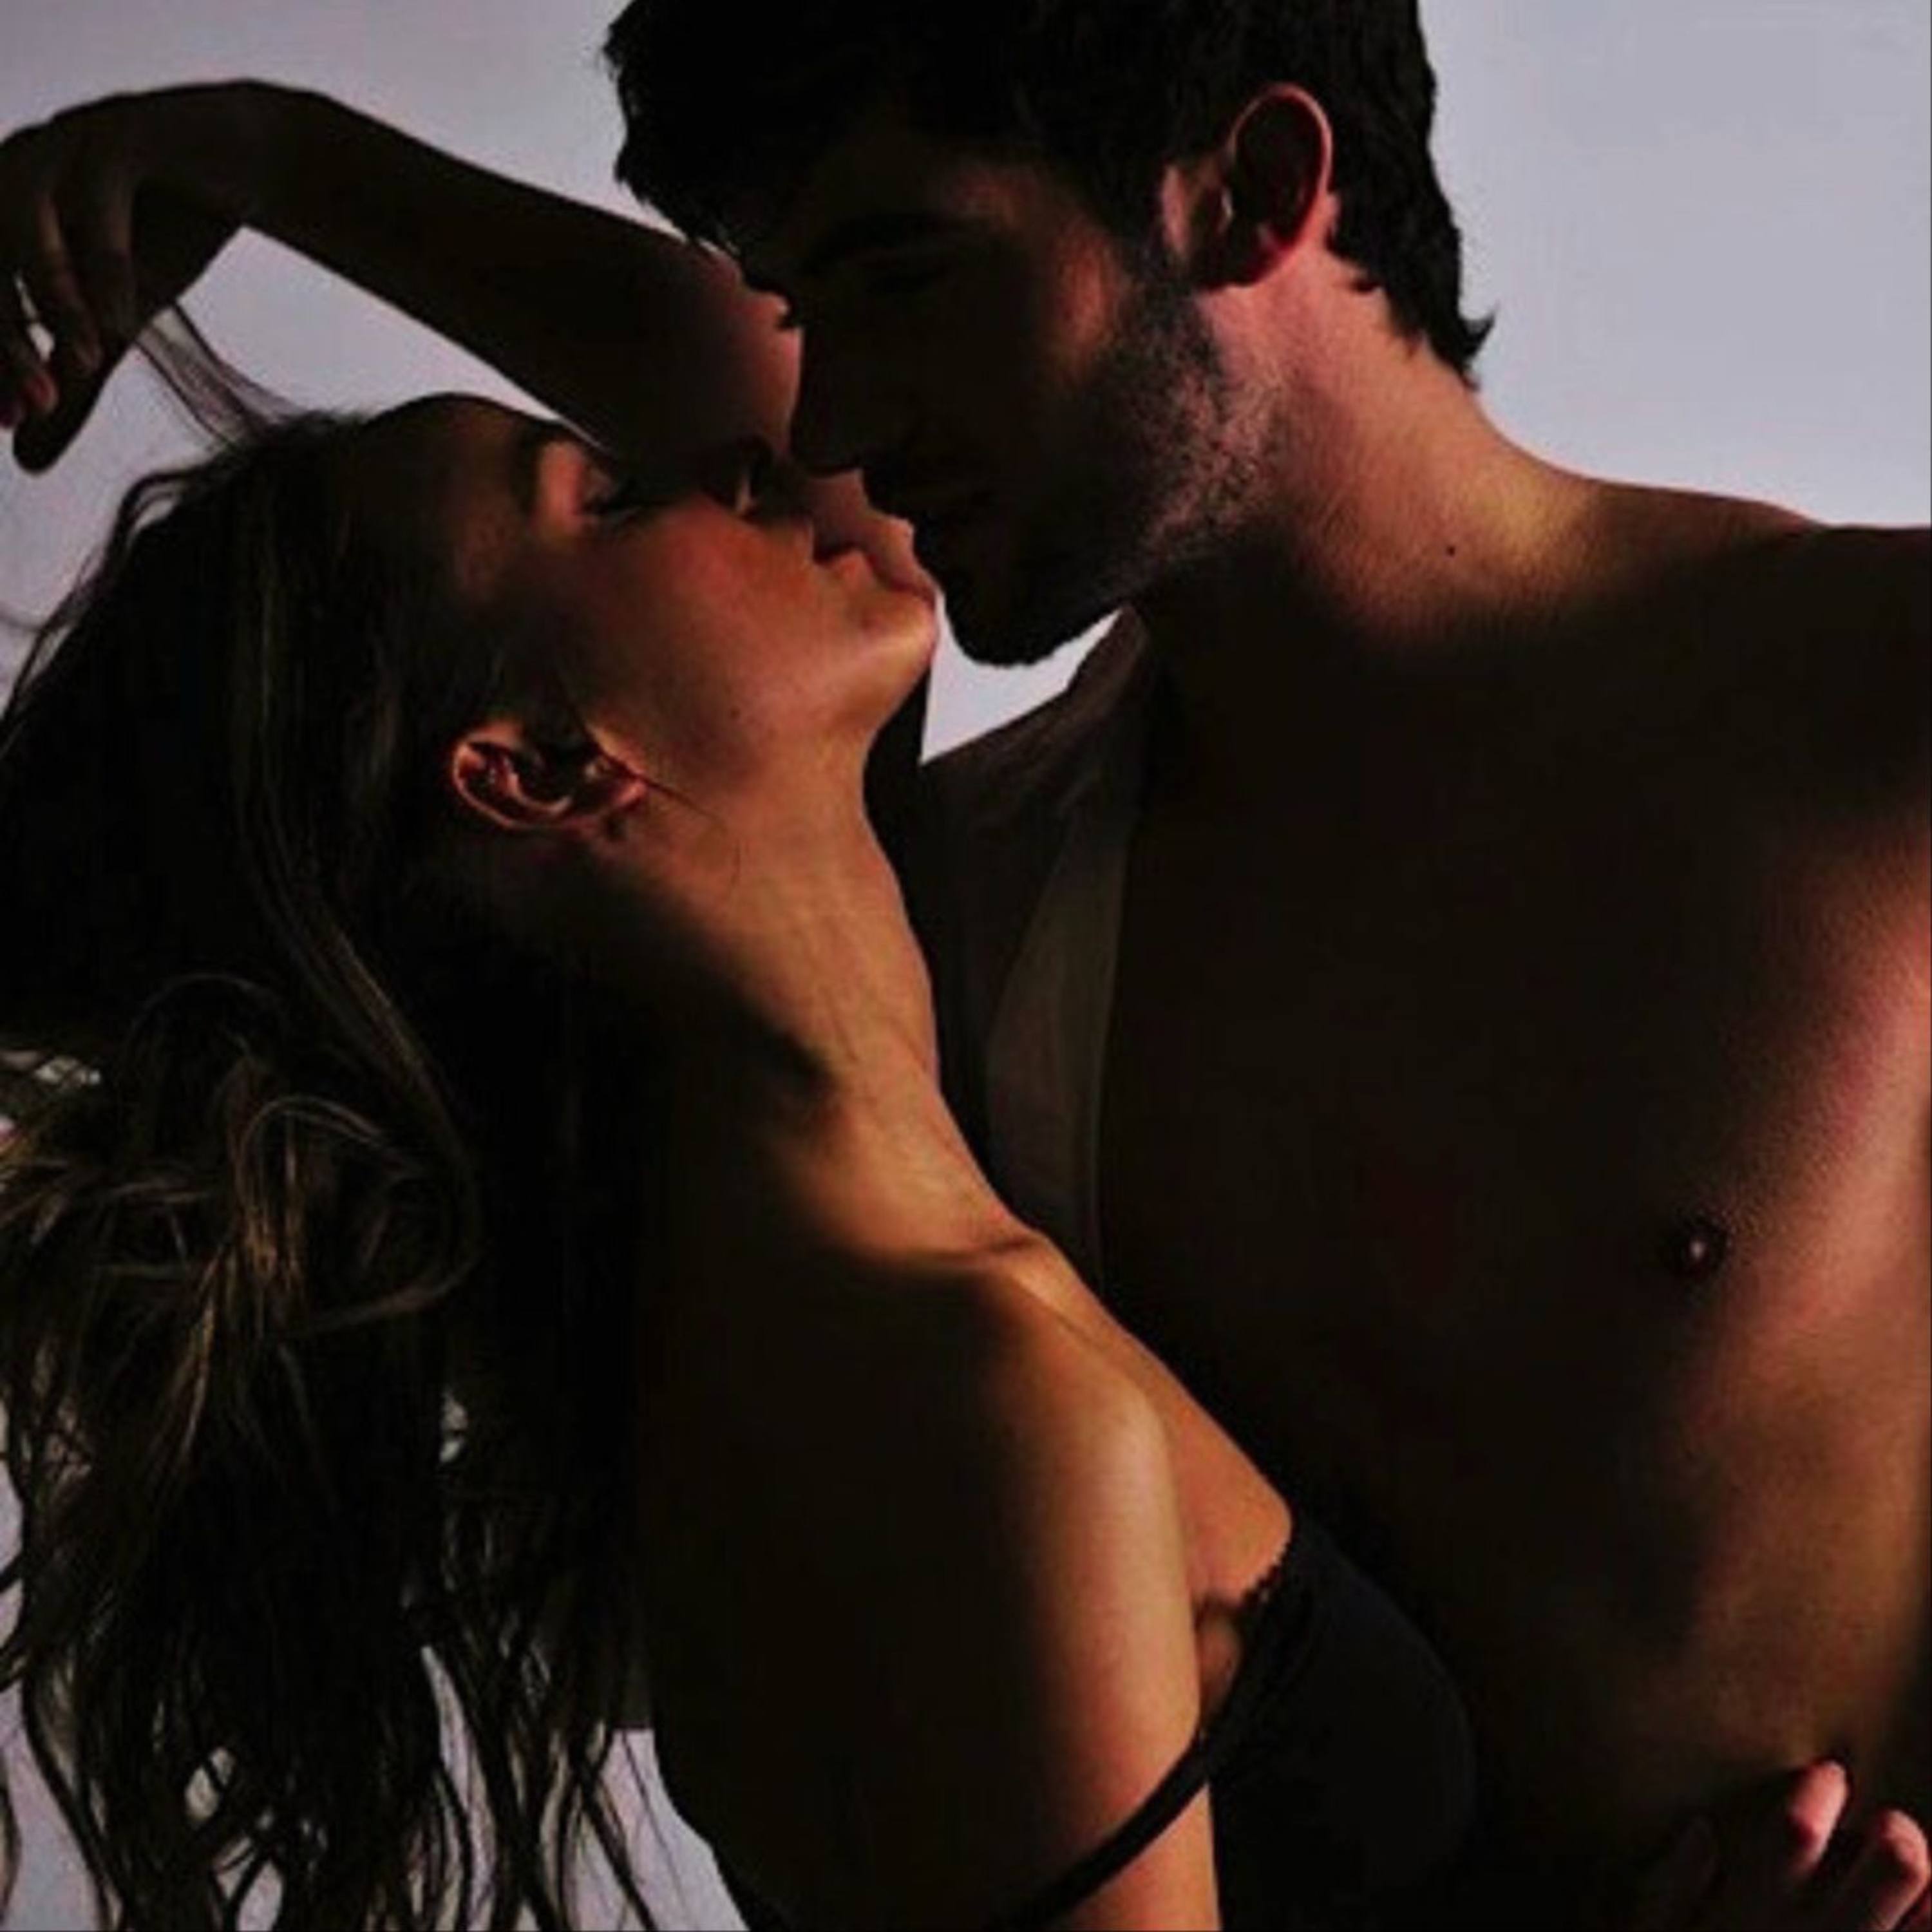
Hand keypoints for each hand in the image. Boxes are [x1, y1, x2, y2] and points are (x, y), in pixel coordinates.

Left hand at [0, 82, 276, 467]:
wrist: (245, 163)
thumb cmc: (170, 230)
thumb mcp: (117, 323)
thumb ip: (69, 383)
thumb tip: (21, 457)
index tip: (9, 420)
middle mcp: (14, 171)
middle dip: (2, 336)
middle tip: (34, 405)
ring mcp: (61, 143)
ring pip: (22, 219)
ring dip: (48, 297)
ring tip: (86, 360)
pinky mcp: (118, 131)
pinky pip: (96, 195)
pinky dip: (104, 261)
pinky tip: (121, 319)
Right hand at [1630, 1762, 1928, 1930]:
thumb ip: (1665, 1889)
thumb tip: (1703, 1831)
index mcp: (1754, 1917)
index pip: (1800, 1830)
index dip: (1822, 1793)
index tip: (1829, 1780)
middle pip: (1894, 1862)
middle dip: (1898, 1833)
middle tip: (1887, 1830)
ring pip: (1930, 1913)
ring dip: (1931, 1887)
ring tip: (1917, 1881)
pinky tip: (1927, 1923)